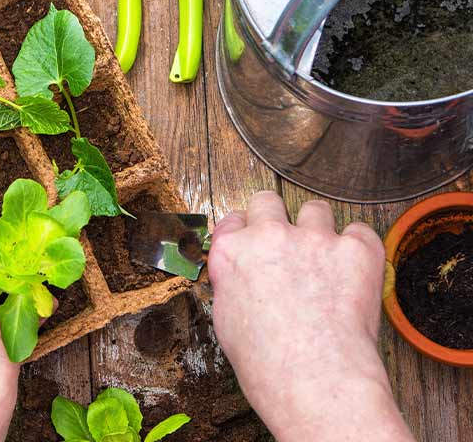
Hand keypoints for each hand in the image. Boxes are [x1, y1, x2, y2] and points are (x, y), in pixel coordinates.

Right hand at [208, 191, 414, 441]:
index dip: (246, 232)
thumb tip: (243, 275)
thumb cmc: (270, 369)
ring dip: (319, 231)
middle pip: (268, 200)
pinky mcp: (354, 250)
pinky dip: (358, 249)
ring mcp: (313, 238)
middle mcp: (268, 235)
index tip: (255, 243)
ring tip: (325, 262)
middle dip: (277, 219)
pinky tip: (355, 271)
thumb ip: (231, 283)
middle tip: (288, 246)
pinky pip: (359, 232)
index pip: (234, 219)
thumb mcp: (226, 323)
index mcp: (231, 251)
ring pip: (315, 210)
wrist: (317, 386)